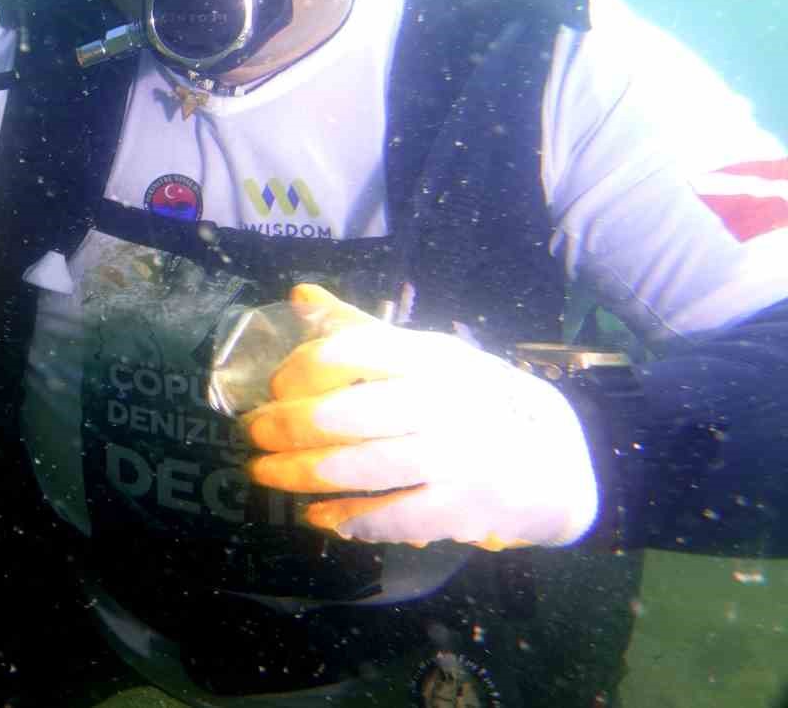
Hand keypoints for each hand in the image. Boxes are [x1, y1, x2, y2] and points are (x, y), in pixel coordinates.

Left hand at [246, 285, 598, 549]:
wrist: (561, 462)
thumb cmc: (476, 402)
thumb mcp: (429, 356)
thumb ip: (362, 330)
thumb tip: (298, 295)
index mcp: (433, 357)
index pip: (356, 349)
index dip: (303, 367)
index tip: (274, 385)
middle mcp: (446, 402)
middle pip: (347, 414)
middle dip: (287, 427)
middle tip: (252, 434)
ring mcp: (457, 457)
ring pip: (362, 467)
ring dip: (301, 474)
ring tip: (264, 474)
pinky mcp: (465, 507)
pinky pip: (393, 515)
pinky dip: (349, 518)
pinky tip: (317, 517)